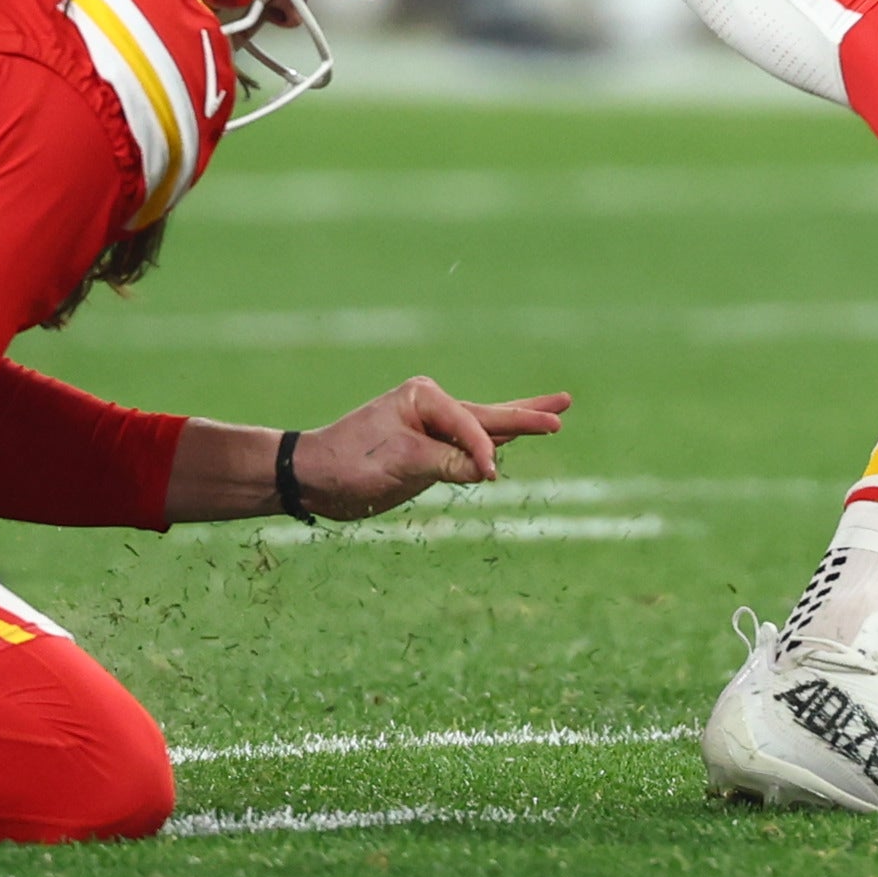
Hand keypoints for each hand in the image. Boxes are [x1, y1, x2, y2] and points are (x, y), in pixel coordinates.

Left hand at [282, 377, 573, 518]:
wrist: (312, 476)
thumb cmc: (351, 463)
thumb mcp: (403, 463)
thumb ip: (449, 463)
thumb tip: (489, 469)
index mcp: (425, 397)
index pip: (471, 425)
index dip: (483, 452)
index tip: (491, 479)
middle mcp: (432, 406)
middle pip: (490, 413)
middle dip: (528, 412)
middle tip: (565, 403)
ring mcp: (430, 427)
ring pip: (484, 426)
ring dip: (516, 423)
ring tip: (553, 412)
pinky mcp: (427, 450)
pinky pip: (468, 445)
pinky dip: (492, 441)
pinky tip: (510, 437)